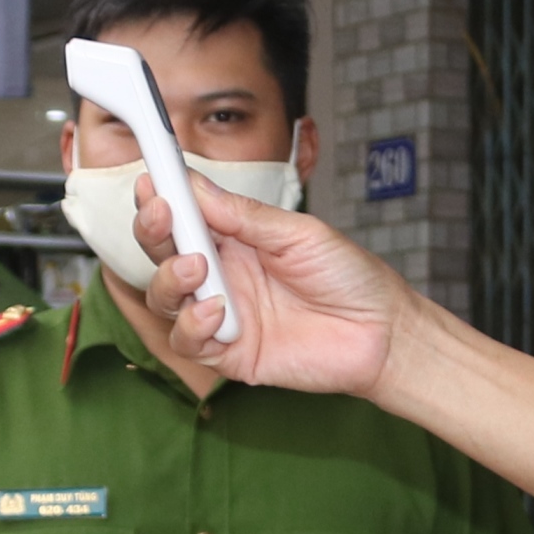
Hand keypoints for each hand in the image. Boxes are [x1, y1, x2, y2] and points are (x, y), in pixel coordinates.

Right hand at [137, 175, 416, 396]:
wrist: (383, 333)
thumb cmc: (349, 277)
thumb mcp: (298, 234)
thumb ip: (244, 216)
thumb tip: (193, 185)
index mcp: (234, 237)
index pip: (183, 215)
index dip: (161, 197)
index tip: (150, 179)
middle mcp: (221, 274)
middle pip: (162, 252)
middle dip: (153, 231)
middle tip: (162, 216)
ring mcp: (222, 314)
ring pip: (165, 297)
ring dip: (170, 279)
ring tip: (197, 268)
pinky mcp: (229, 354)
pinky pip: (188, 342)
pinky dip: (192, 325)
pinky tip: (217, 312)